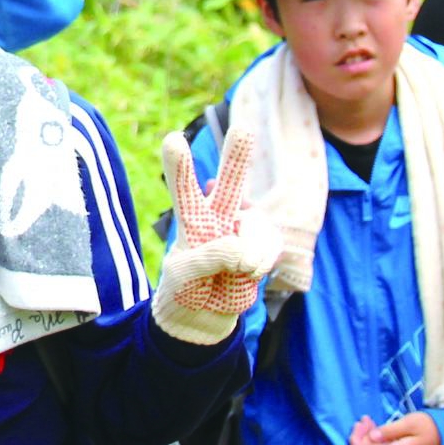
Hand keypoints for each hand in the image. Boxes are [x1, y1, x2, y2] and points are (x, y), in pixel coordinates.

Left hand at [153, 130, 279, 344]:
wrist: (205, 314)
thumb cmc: (185, 288)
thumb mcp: (184, 276)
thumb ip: (211, 258)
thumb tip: (245, 253)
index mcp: (191, 219)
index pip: (184, 189)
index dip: (179, 166)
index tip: (172, 139)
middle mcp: (218, 216)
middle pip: (229, 182)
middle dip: (237, 157)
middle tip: (243, 131)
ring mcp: (243, 230)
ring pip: (257, 221)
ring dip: (252, 248)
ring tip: (238, 270)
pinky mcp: (263, 246)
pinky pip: (271, 245)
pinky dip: (263, 261)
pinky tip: (249, 272)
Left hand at [349, 412, 440, 444]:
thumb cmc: (430, 427)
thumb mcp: (411, 423)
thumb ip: (390, 431)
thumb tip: (371, 437)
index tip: (357, 428)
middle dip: (359, 438)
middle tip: (364, 420)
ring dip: (364, 439)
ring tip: (367, 421)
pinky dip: (372, 441)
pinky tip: (374, 428)